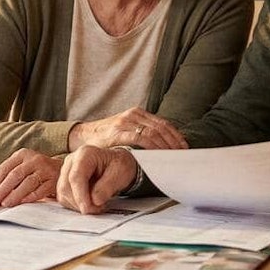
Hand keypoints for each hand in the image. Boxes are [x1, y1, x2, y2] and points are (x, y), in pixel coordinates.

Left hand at [0, 148, 61, 206]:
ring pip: (28, 182)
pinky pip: (42, 189)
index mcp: (22, 155)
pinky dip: (32, 196)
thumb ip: (9, 179)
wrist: (64, 171)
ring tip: (5, 204)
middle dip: (2, 190)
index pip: (4, 169)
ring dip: (15, 194)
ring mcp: (46, 169)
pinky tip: (23, 203)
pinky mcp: (55, 180)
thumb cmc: (37, 173)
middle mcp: (34, 159)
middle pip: (15, 175)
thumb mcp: (23, 168)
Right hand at [57, 145, 136, 213]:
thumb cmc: (119, 165)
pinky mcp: (64, 182)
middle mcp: (71, 161)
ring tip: (98, 204)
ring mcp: (66, 171)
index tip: (87, 209)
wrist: (116, 164)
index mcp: (85, 154)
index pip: (76, 177)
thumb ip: (108, 186)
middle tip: (99, 208)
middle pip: (66, 187)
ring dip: (79, 205)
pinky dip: (76, 205)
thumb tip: (94, 201)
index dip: (80, 195)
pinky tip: (90, 203)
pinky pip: (64, 198)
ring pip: (63, 195)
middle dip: (81, 202)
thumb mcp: (121, 172)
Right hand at [68, 107, 187, 150]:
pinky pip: (139, 137)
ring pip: (153, 131)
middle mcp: (133, 115)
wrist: (85, 135)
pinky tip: (157, 153)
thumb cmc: (107, 137)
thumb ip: (142, 133)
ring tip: (172, 155)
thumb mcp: (127, 130)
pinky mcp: (118, 132)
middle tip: (181, 153)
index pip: (163, 123)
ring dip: (165, 144)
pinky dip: (151, 145)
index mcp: (138, 113)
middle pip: (161, 127)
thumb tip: (165, 144)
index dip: (176, 135)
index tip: (184, 146)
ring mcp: (125, 122)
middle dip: (174, 141)